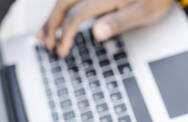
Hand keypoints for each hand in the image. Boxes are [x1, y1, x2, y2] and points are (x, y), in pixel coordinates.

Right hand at [38, 0, 173, 55]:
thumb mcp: (143, 14)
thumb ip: (119, 22)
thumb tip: (97, 33)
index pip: (77, 15)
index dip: (66, 34)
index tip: (61, 51)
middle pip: (64, 3)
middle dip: (52, 24)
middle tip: (46, 44)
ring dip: (54, 16)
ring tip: (44, 33)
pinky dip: (64, 9)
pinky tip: (60, 19)